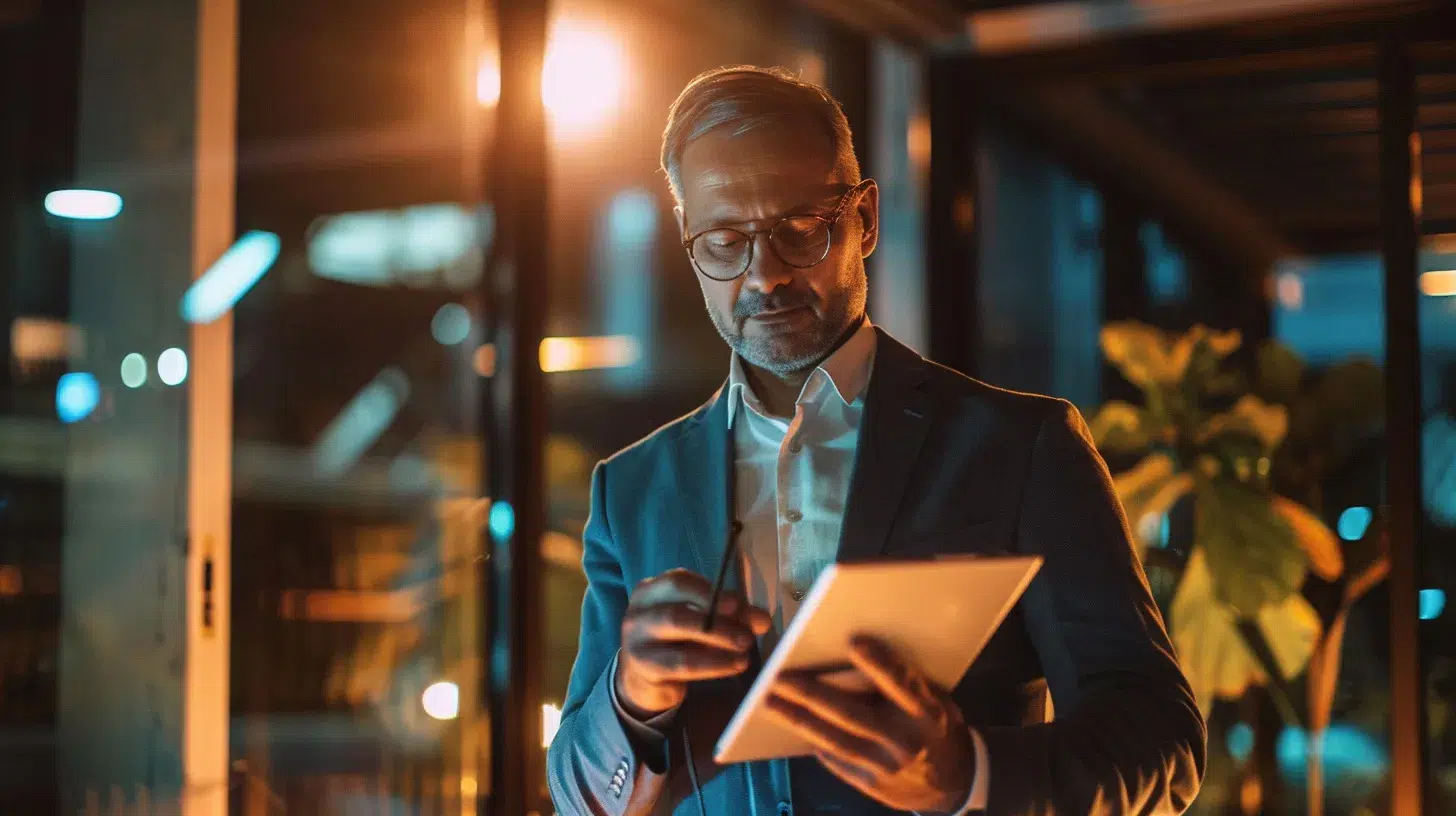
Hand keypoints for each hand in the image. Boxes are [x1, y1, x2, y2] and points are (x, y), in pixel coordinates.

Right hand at [616, 568, 771, 718]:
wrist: (645, 680)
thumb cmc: (676, 642)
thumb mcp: (699, 623)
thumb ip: (729, 616)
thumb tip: (762, 620)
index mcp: (651, 591)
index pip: (679, 582)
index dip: (709, 591)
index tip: (737, 604)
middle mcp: (638, 612)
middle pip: (677, 609)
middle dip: (716, 619)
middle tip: (748, 632)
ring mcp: (636, 641)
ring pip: (679, 633)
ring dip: (718, 639)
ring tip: (745, 648)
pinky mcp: (644, 668)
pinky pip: (682, 664)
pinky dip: (713, 664)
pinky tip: (735, 665)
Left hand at [766, 636, 974, 812]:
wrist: (953, 784)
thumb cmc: (938, 729)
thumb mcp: (937, 701)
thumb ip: (906, 684)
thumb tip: (857, 656)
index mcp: (928, 714)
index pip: (902, 684)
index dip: (880, 663)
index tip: (854, 640)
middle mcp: (905, 741)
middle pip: (852, 715)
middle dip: (812, 694)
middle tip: (780, 676)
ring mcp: (886, 767)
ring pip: (834, 740)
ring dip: (799, 719)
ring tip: (771, 701)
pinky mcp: (871, 784)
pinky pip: (835, 760)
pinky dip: (814, 739)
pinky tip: (793, 722)